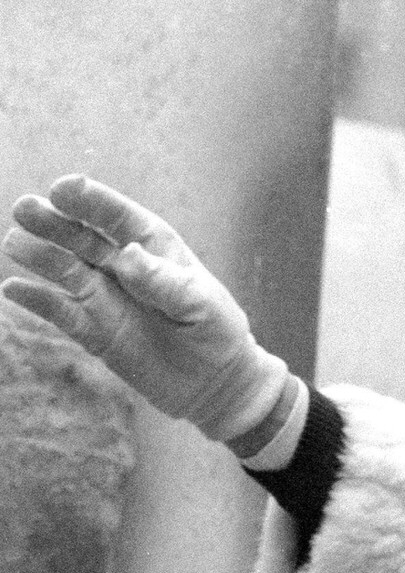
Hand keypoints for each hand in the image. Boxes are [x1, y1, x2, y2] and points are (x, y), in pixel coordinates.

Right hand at [1, 175, 288, 442]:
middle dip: (55, 221)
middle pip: (82, 238)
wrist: (214, 384)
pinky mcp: (93, 330)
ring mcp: (105, 297)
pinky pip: (60, 311)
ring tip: (16, 243)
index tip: (64, 188)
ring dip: (40, 255)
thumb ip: (163, 282)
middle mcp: (123, 268)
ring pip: (65, 269)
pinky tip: (13, 289)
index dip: (92, 201)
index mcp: (154, 250)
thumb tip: (125, 256)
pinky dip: (37, 300)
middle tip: (25, 208)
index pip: (118, 218)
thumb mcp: (201, 306)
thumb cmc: (216, 334)